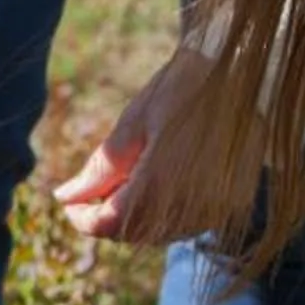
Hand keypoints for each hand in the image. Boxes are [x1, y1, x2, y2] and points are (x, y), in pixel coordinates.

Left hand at [53, 44, 247, 245]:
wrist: (240, 72)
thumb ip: (99, 170)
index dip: (82, 218)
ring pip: (160, 232)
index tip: (69, 200)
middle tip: (92, 189)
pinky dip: (163, 213)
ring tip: (125, 181)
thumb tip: (65, 198)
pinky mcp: (233, 204)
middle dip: (107, 217)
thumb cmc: (180, 90)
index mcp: (162, 185)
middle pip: (134, 233)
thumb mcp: (131, 125)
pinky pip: (187, 223)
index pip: (109, 224)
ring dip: (135, 217)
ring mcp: (217, 209)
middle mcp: (192, 206)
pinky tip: (156, 185)